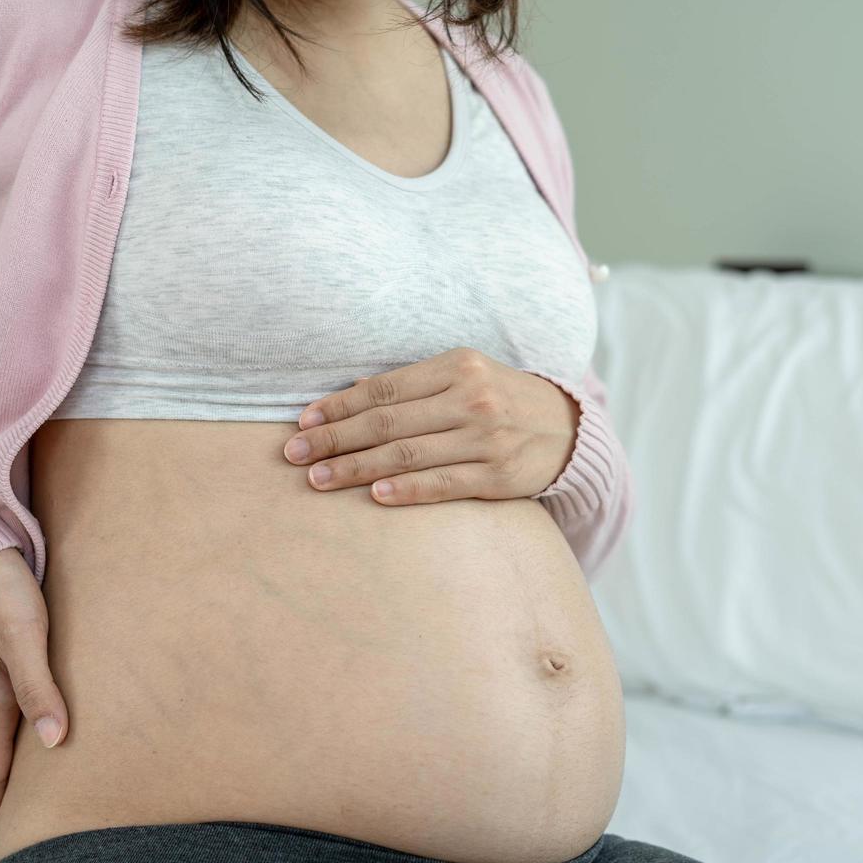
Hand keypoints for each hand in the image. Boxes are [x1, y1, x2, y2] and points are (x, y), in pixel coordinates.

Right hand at [0, 547, 67, 862]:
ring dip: (9, 785)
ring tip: (18, 819)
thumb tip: (55, 742)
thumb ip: (39, 686)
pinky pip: (14, 722)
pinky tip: (34, 756)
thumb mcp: (26, 635)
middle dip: (1, 813)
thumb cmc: (4, 590)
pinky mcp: (9, 668)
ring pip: (5, 748)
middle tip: (8, 857)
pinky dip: (20, 751)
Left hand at [281, 347, 580, 504]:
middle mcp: (472, 398)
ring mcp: (486, 438)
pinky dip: (408, 489)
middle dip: (335, 439)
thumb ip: (414, 386)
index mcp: (457, 366)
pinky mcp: (500, 475)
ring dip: (357, 468)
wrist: (569, 429)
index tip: (303, 421)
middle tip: (293, 454)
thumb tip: (352, 393)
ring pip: (408, 454)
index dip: (339, 406)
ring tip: (318, 479)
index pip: (385, 388)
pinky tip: (375, 495)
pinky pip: (444, 483)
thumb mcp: (464, 377)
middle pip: (388, 422)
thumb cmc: (501, 400)